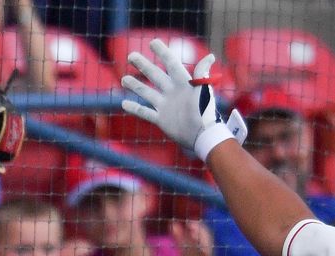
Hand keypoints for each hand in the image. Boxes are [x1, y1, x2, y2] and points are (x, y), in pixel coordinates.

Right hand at [120, 39, 245, 160]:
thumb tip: (210, 57)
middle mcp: (172, 92)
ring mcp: (166, 106)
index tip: (153, 42)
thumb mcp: (204, 90)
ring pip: (147, 92)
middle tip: (131, 56)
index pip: (170, 63)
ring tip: (124, 79)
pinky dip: (135, 109)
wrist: (202, 135)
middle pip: (154, 75)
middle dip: (143, 65)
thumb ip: (202, 73)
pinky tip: (124, 103)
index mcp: (183, 83)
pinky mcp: (162, 120)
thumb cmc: (205, 111)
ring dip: (135, 85)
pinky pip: (145, 113)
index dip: (162, 52)